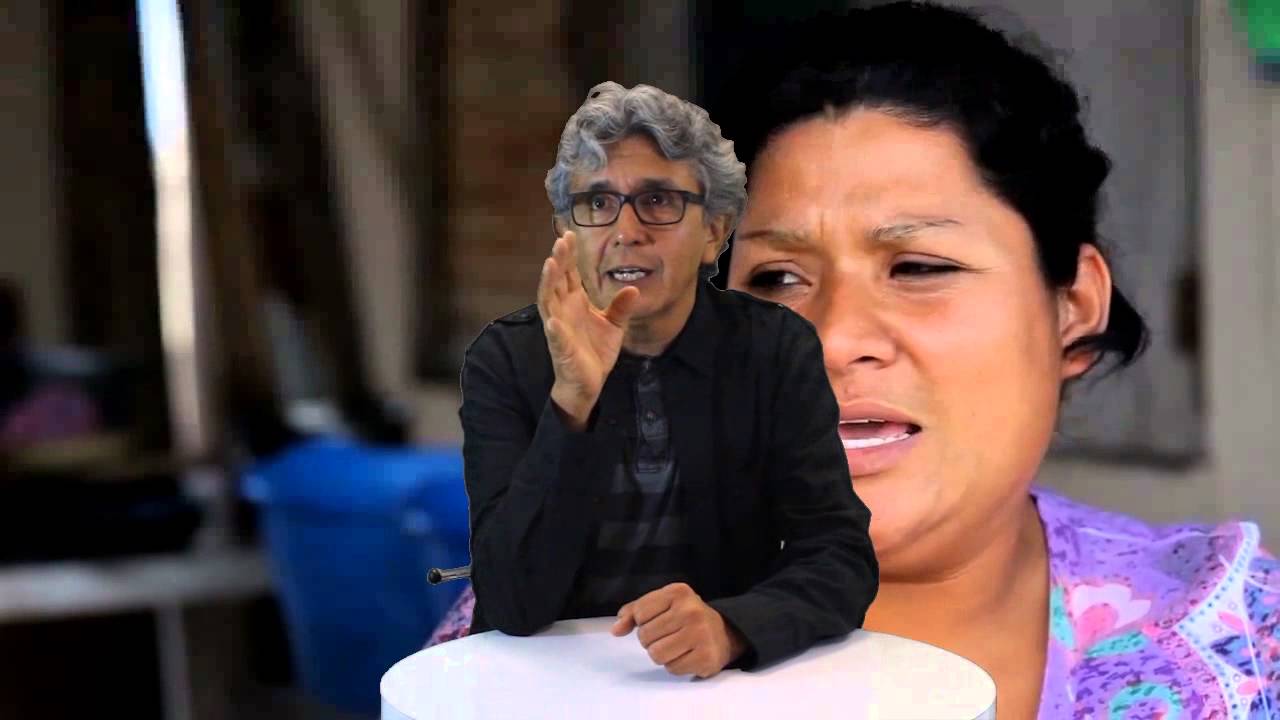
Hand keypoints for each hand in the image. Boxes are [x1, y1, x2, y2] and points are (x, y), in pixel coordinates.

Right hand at [537, 231, 638, 428]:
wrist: (590, 382)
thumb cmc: (595, 351)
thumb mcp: (614, 325)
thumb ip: (621, 306)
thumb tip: (633, 287)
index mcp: (574, 302)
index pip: (568, 273)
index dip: (568, 255)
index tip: (569, 235)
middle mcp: (563, 310)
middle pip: (557, 281)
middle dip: (558, 261)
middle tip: (561, 241)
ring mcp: (559, 328)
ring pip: (549, 301)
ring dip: (548, 284)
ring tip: (550, 265)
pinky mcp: (561, 348)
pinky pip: (556, 337)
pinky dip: (553, 329)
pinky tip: (553, 321)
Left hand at [611, 583, 746, 678]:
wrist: (724, 632)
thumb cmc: (685, 617)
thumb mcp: (662, 604)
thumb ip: (634, 612)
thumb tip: (615, 629)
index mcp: (678, 592)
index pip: (639, 613)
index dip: (643, 621)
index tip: (658, 620)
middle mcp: (691, 610)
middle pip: (645, 636)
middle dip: (651, 640)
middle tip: (669, 635)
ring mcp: (700, 634)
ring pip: (656, 654)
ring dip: (661, 654)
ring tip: (676, 646)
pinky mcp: (705, 657)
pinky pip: (671, 668)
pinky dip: (675, 665)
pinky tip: (687, 655)